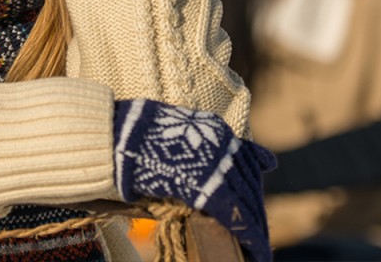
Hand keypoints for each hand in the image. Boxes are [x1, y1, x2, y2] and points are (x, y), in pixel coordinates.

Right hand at [114, 99, 274, 261]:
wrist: (122, 137)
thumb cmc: (143, 136)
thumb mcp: (180, 132)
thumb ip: (206, 145)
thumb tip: (252, 161)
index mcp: (217, 131)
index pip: (248, 165)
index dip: (252, 191)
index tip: (255, 211)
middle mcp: (224, 145)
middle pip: (250, 186)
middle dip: (256, 214)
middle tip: (258, 238)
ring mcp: (219, 166)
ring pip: (249, 204)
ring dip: (256, 230)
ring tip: (258, 249)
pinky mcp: (212, 188)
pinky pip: (238, 217)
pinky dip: (251, 238)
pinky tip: (257, 252)